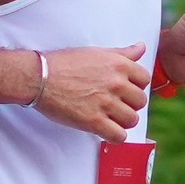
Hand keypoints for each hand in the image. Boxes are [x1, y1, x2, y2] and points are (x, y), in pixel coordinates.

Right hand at [34, 42, 151, 140]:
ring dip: (122, 121)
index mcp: (118, 65)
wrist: (40, 77)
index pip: (145, 79)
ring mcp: (106, 103)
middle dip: (130, 104)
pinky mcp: (94, 121)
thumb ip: (122, 53)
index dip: (135, 86)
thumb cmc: (64, 63)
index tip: (124, 90)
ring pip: (132, 120)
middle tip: (115, 105)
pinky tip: (106, 130)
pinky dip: (114, 136)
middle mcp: (116, 83)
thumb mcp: (96, 52)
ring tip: (110, 118)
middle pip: (140, 101)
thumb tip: (141, 47)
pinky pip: (119, 136)